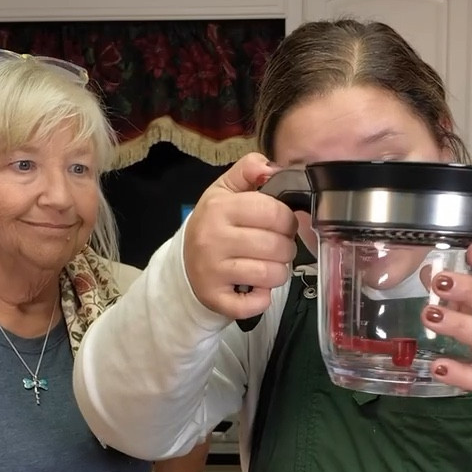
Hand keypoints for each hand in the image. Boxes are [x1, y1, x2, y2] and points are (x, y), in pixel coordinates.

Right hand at [183, 152, 297, 320]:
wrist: (184, 266)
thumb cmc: (214, 226)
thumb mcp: (225, 191)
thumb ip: (248, 170)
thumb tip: (270, 168)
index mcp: (220, 208)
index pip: (274, 212)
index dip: (287, 220)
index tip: (281, 225)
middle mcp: (213, 239)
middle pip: (278, 246)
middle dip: (286, 248)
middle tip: (275, 248)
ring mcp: (213, 271)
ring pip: (273, 274)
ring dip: (278, 272)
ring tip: (267, 266)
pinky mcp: (216, 299)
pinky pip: (257, 303)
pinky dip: (263, 299)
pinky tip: (255, 289)